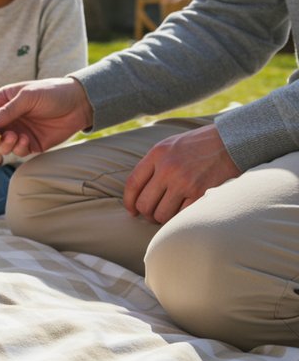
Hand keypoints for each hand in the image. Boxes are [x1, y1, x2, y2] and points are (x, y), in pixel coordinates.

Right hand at [0, 78, 93, 155]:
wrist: (80, 103)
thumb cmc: (52, 93)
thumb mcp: (27, 97)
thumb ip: (6, 111)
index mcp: (3, 101)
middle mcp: (8, 118)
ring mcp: (18, 131)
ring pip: (0, 145)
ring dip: (3, 144)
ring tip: (14, 137)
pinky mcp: (30, 143)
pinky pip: (17, 151)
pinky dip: (17, 148)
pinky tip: (25, 140)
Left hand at [124, 123, 239, 224]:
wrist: (232, 141)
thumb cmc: (200, 145)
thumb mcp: (171, 145)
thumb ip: (154, 164)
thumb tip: (139, 190)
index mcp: (157, 154)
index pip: (132, 183)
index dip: (129, 201)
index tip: (132, 210)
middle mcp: (167, 168)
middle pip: (144, 203)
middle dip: (146, 214)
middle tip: (152, 215)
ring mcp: (184, 182)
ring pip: (161, 214)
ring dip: (162, 219)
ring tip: (168, 215)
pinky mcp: (201, 193)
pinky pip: (181, 216)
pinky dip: (179, 219)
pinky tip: (182, 215)